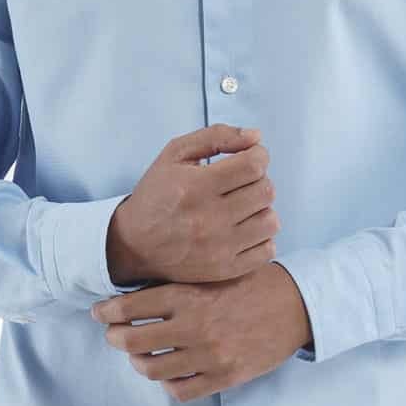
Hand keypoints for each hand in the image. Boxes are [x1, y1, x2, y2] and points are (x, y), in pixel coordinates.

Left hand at [90, 262, 312, 401]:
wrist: (296, 304)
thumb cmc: (252, 283)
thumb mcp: (213, 271)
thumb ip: (179, 284)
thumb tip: (134, 292)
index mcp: (189, 295)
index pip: (130, 307)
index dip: (106, 311)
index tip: (100, 312)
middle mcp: (195, 326)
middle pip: (131, 341)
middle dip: (114, 338)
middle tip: (113, 334)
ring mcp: (209, 355)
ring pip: (151, 369)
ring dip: (138, 362)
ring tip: (139, 355)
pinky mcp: (224, 376)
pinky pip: (180, 390)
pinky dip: (167, 383)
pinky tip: (169, 371)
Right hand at [106, 123, 280, 285]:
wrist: (134, 243)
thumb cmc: (157, 194)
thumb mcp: (175, 153)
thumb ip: (217, 136)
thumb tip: (256, 137)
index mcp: (196, 186)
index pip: (253, 166)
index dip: (259, 156)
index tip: (250, 158)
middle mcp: (208, 219)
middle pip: (265, 191)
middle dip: (259, 180)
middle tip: (243, 182)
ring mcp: (218, 247)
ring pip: (271, 221)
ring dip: (262, 209)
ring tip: (244, 206)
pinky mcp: (224, 269)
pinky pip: (267, 250)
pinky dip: (261, 237)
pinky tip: (244, 229)